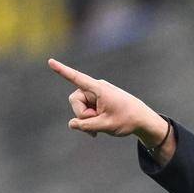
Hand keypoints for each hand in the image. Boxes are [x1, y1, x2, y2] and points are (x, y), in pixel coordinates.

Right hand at [47, 58, 169, 149]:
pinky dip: (90, 119)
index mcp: (99, 89)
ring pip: (80, 107)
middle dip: (82, 115)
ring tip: (100, 128)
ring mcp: (96, 94)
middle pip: (75, 101)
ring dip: (87, 119)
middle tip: (96, 125)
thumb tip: (71, 124)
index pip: (77, 78)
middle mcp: (96, 88)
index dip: (62, 71)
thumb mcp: (105, 126)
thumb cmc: (127, 120)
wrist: (143, 120)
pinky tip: (97, 130)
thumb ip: (86, 126)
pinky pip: (86, 109)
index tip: (50, 61)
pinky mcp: (98, 100)